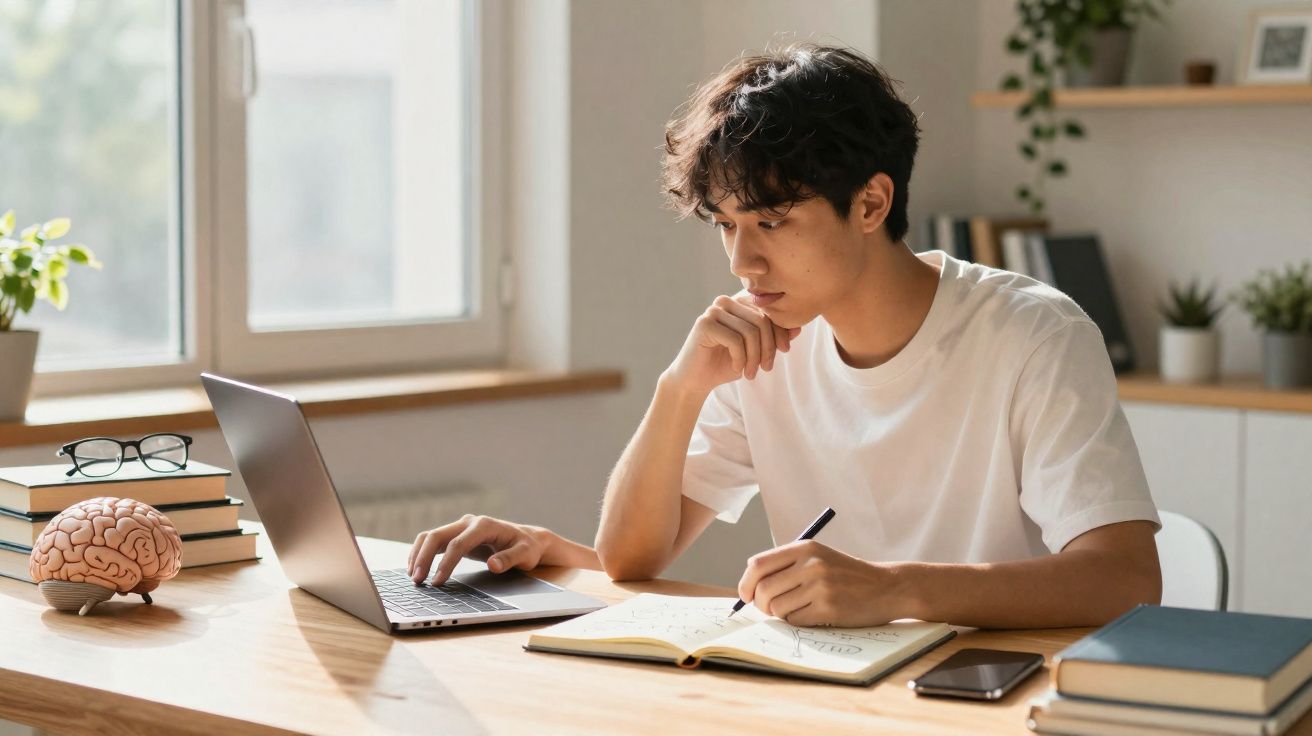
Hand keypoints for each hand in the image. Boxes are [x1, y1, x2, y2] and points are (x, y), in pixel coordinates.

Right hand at [408, 514, 551, 585]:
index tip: (437, 582)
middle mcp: (469, 522)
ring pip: (431, 536)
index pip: (458, 544)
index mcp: (485, 525)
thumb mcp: (526, 555)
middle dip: (424, 558)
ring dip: (418, 554)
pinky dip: (422, 553)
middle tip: (417, 580)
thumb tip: (493, 565)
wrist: (527, 539)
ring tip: (413, 577)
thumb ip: (510, 559)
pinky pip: (433, 541)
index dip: (446, 563)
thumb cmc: (527, 547)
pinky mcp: (456, 535)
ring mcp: (461, 527)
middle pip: (437, 536)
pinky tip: (417, 568)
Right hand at [663, 291, 800, 397]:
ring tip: (751, 373)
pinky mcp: (704, 324)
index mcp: (739, 302)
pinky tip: (737, 368)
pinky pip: (735, 340)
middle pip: (762, 320)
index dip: (781, 331)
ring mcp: (713, 311)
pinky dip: (741, 359)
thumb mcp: (756, 351)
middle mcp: (725, 301)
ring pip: (750, 331)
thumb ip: (773, 338)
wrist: (695, 380)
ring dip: (755, 357)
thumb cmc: (726, 363)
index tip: (784, 352)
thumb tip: (798, 328)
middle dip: (768, 347)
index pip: (769, 310)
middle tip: (765, 368)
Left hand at [736, 540, 907, 627]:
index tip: (746, 595)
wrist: (887, 586)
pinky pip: (795, 620)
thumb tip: (749, 587)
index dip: (746, 582)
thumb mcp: (818, 557)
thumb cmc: (847, 575)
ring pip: (777, 608)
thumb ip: (787, 566)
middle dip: (760, 604)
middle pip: (763, 589)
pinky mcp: (829, 608)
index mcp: (805, 548)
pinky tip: (812, 614)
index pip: (758, 564)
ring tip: (797, 609)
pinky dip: (797, 621)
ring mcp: (820, 586)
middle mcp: (811, 564)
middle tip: (769, 609)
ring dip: (780, 614)